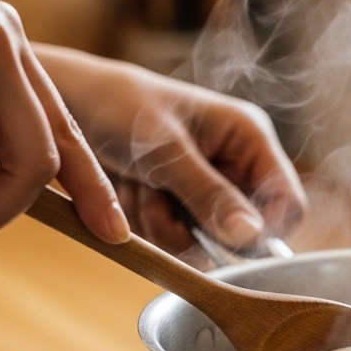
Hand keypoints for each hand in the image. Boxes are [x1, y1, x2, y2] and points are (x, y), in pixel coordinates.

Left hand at [35, 44, 306, 254]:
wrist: (63, 106)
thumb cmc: (117, 105)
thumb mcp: (163, 149)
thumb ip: (209, 193)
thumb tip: (251, 237)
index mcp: (250, 139)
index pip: (287, 203)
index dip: (265, 231)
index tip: (226, 242)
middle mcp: (235, 167)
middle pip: (245, 233)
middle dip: (201, 227)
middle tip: (163, 197)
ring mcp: (205, 191)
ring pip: (207, 244)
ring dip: (167, 225)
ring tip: (141, 186)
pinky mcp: (177, 208)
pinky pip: (176, 243)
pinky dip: (149, 226)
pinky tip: (132, 193)